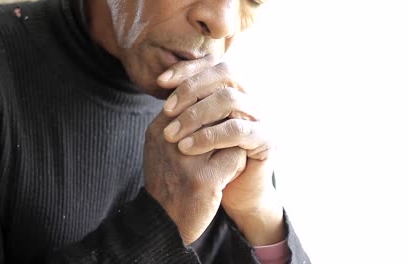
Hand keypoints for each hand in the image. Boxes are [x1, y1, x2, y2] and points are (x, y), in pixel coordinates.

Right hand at [144, 111, 246, 244]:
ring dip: (232, 143)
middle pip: (213, 112)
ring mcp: (186, 160)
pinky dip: (238, 163)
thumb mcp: (162, 148)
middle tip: (227, 141)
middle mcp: (170, 141)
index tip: (219, 122)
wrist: (163, 223)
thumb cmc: (168, 181)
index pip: (194, 99)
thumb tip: (208, 98)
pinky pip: (236, 156)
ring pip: (228, 131)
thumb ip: (179, 123)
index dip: (212, 107)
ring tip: (228, 156)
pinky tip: (230, 174)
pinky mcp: (204, 179)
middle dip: (224, 123)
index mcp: (159, 130)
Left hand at [158, 57, 284, 244]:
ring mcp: (260, 117)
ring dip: (196, 114)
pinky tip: (187, 147)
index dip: (187, 69)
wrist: (231, 194)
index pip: (212, 65)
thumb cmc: (206, 161)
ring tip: (171, 135)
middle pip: (225, 72)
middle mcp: (249, 98)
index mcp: (232, 90)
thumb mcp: (190, 129)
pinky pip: (238, 130)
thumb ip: (183, 105)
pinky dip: (210, 136)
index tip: (161, 82)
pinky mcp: (266, 140)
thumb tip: (162, 81)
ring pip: (230, 99)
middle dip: (191, 88)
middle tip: (167, 110)